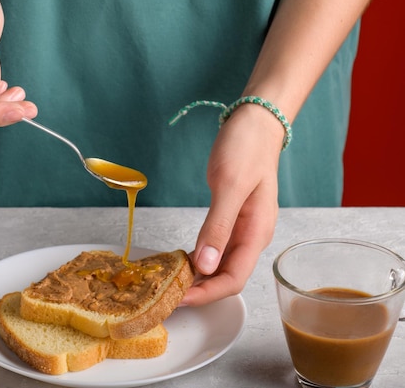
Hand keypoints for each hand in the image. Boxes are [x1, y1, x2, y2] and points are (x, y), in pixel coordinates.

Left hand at [181, 105, 282, 305]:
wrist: (255, 124)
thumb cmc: (246, 149)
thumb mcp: (229, 186)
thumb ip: (218, 227)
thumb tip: (205, 266)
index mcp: (257, 232)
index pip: (234, 279)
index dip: (207, 294)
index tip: (179, 299)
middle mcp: (252, 236)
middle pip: (227, 277)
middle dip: (199, 290)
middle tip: (166, 295)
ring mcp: (242, 228)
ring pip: (220, 264)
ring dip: (197, 276)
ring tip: (169, 282)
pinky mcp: (231, 219)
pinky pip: (215, 247)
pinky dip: (199, 257)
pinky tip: (181, 260)